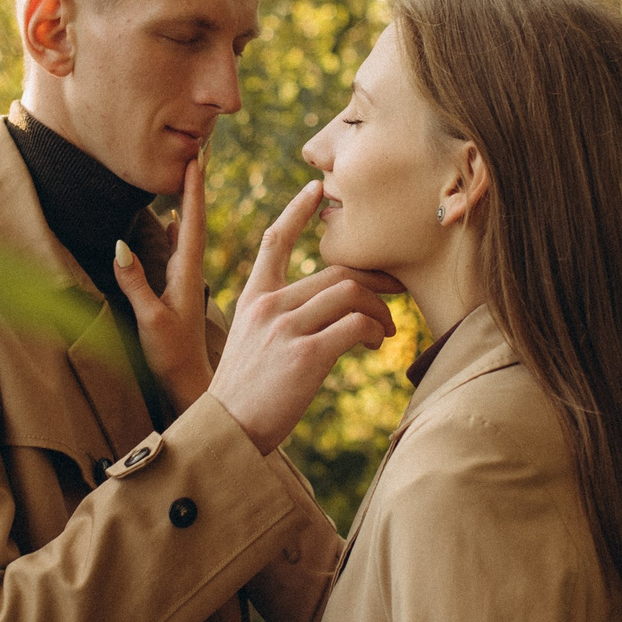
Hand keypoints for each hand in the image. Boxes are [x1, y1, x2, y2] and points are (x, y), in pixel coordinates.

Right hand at [114, 155, 212, 412]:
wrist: (188, 384)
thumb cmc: (169, 356)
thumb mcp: (149, 319)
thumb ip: (135, 283)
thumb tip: (120, 245)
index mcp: (186, 273)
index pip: (192, 222)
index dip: (193, 189)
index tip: (198, 156)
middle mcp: (189, 270)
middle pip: (194, 218)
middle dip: (195, 185)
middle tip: (202, 149)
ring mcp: (184, 279)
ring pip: (189, 231)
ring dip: (188, 202)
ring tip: (190, 174)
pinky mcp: (178, 290)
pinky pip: (180, 249)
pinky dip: (178, 227)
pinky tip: (176, 218)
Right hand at [206, 181, 398, 453]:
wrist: (225, 433)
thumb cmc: (243, 397)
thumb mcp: (250, 347)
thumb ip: (278, 323)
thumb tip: (323, 319)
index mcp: (252, 300)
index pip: (275, 241)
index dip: (297, 211)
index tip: (317, 189)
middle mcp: (267, 306)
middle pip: (335, 271)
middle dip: (374, 276)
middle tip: (397, 286)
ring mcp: (285, 330)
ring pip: (350, 293)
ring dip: (379, 308)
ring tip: (386, 330)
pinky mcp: (305, 356)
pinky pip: (355, 326)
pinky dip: (375, 331)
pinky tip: (376, 344)